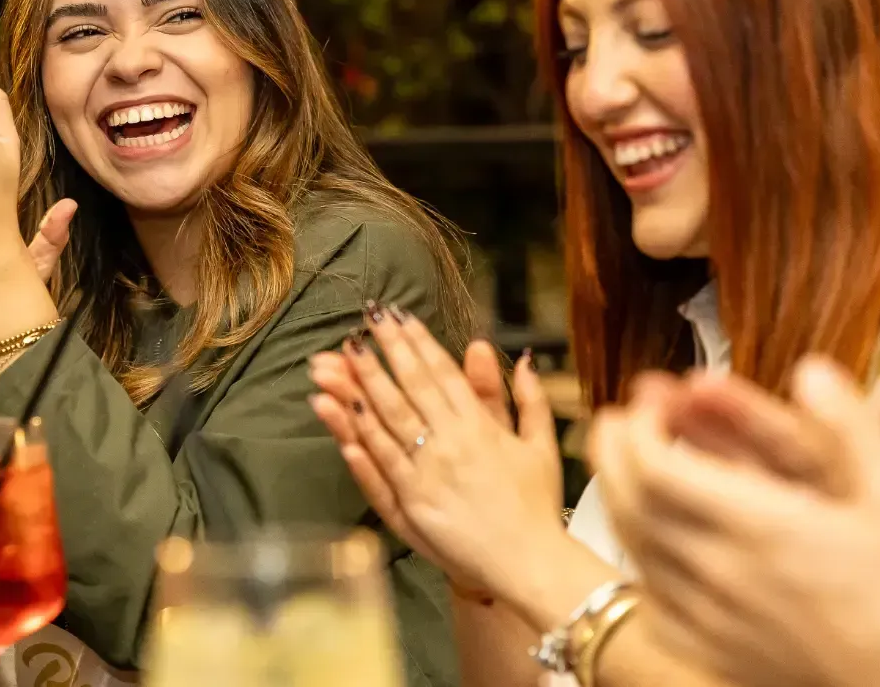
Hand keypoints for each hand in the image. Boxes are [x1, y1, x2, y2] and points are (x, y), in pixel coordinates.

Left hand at [308, 308, 565, 601]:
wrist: (530, 563)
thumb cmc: (537, 507)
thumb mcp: (541, 446)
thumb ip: (531, 400)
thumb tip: (524, 359)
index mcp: (480, 426)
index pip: (441, 373)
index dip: (418, 342)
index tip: (397, 316)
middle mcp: (451, 443)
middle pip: (410, 387)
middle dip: (385, 350)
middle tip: (363, 320)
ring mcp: (428, 474)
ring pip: (387, 420)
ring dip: (361, 385)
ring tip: (337, 357)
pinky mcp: (412, 505)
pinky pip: (379, 466)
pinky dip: (358, 439)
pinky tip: (339, 414)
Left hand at [591, 357, 879, 686]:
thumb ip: (853, 426)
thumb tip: (811, 370)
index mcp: (759, 525)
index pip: (657, 465)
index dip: (639, 426)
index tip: (648, 399)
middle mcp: (720, 571)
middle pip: (630, 500)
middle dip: (612, 450)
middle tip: (615, 420)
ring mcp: (709, 617)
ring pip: (634, 548)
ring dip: (617, 497)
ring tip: (622, 466)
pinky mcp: (711, 653)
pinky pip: (651, 601)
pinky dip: (639, 560)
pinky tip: (648, 541)